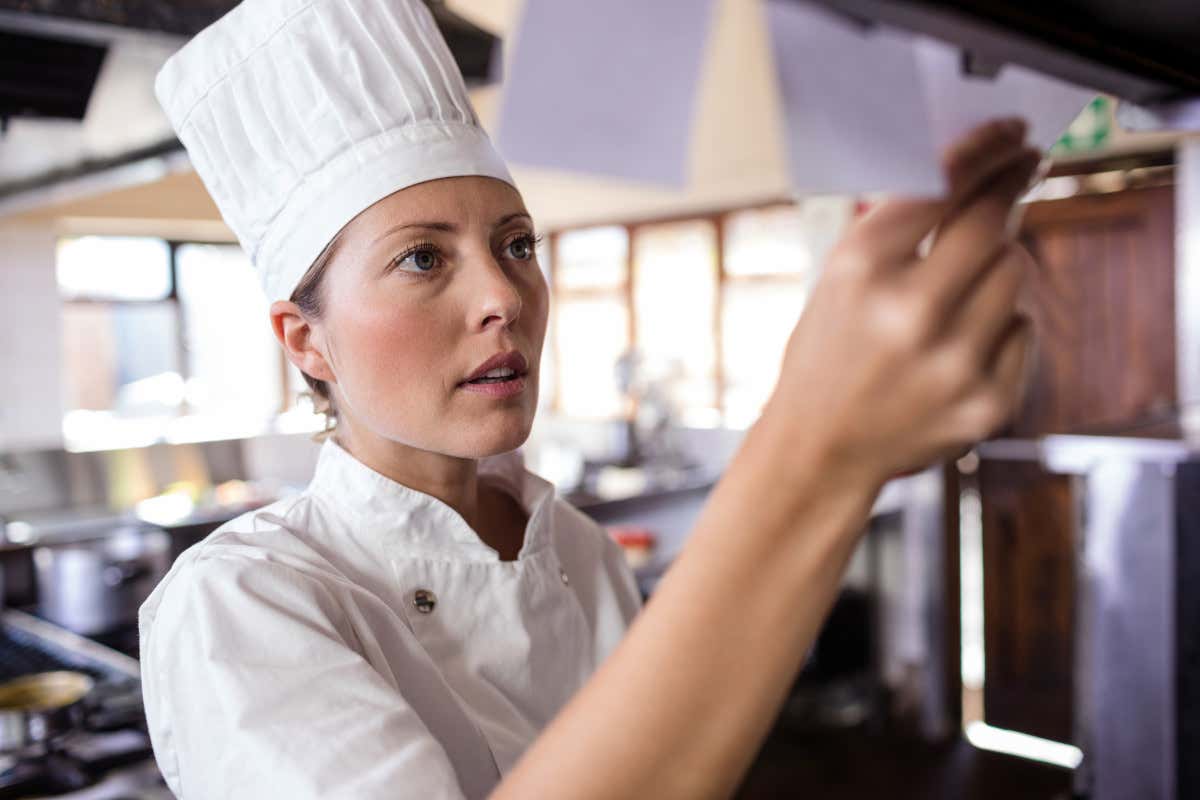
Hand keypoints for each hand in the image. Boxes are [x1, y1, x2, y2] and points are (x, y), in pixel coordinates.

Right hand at [763, 118, 1039, 490]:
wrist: (820, 449)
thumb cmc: (827, 356)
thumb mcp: (837, 280)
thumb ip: (896, 229)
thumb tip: (971, 174)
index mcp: (860, 271)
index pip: (943, 186)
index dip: (986, 151)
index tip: (1011, 135)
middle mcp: (908, 313)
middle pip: (993, 221)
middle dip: (1014, 186)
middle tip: (1025, 168)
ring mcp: (953, 361)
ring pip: (1016, 271)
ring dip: (1001, 260)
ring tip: (967, 280)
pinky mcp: (986, 401)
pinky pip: (1023, 327)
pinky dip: (1002, 322)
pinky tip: (964, 339)